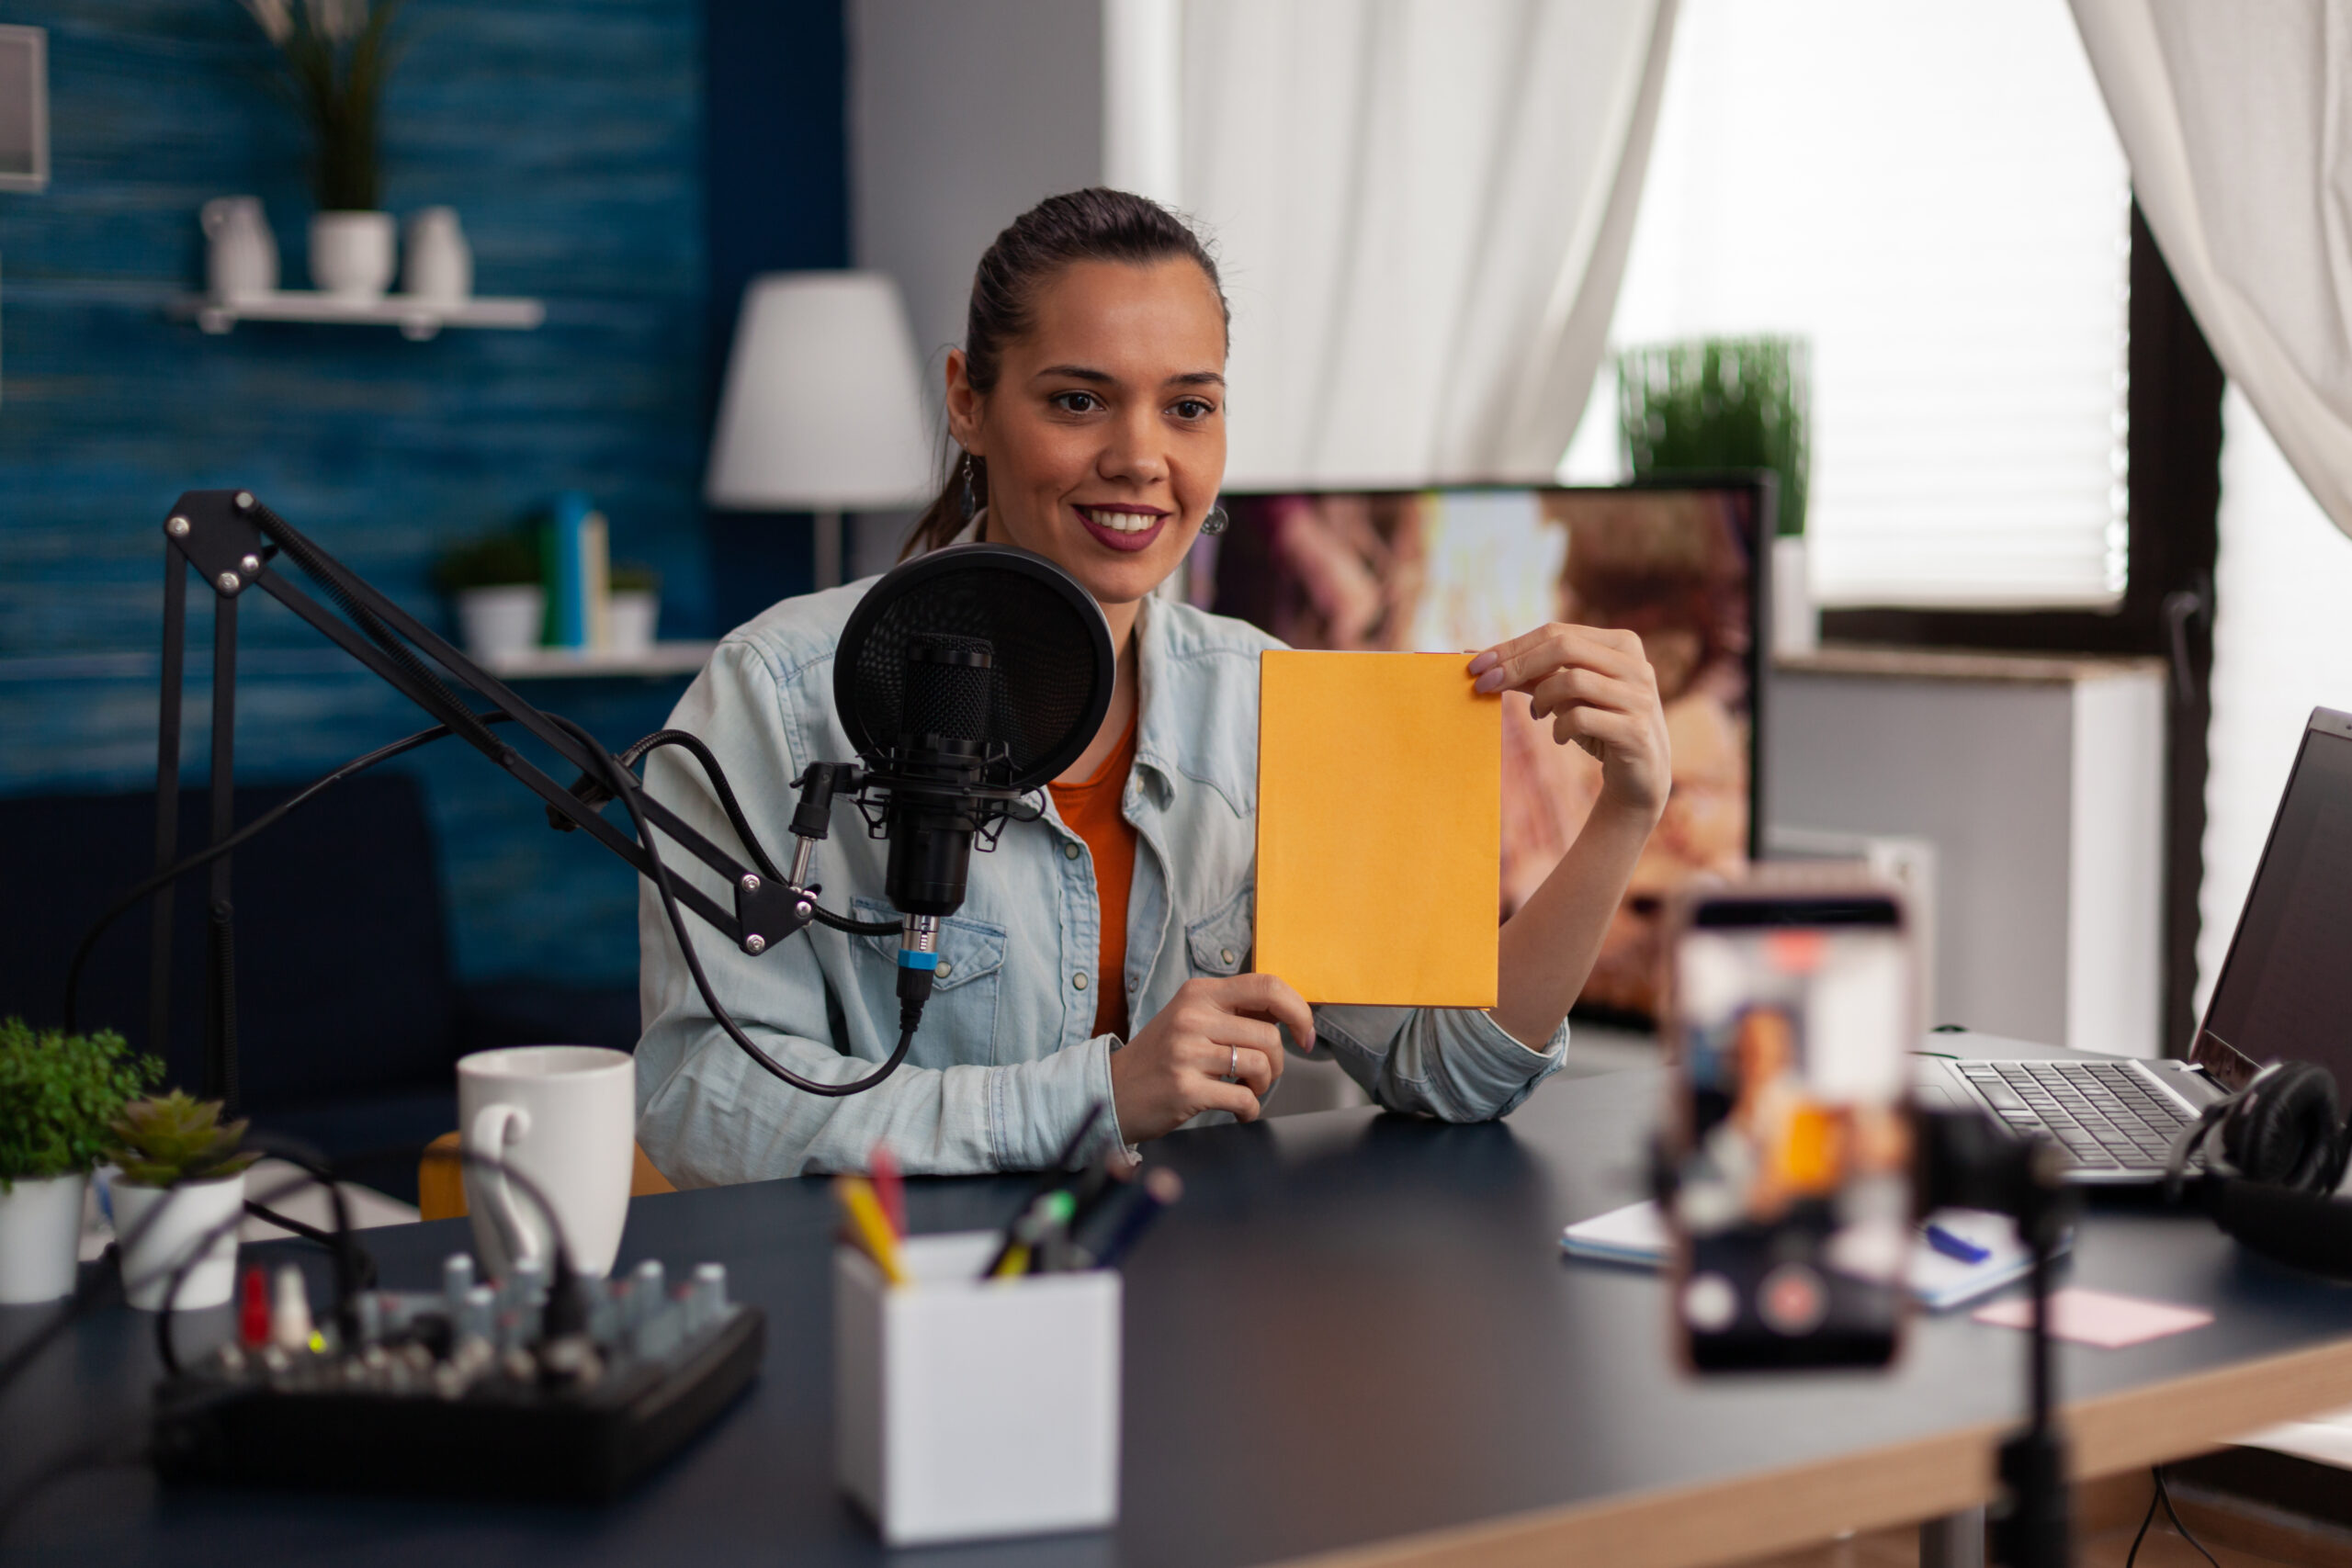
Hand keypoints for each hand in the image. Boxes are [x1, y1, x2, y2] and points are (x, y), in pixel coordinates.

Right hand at [1109, 975, 1314, 1142]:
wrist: (1113, 1091)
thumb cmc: (1160, 1057)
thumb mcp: (1191, 1019)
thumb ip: (1233, 1012)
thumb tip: (1288, 1014)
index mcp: (1199, 993)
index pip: (1267, 986)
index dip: (1299, 1011)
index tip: (1305, 1035)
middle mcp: (1192, 1017)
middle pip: (1269, 1035)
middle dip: (1277, 1063)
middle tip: (1261, 1075)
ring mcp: (1187, 1052)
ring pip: (1259, 1065)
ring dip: (1262, 1085)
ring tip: (1245, 1089)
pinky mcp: (1185, 1088)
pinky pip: (1243, 1098)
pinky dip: (1250, 1110)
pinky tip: (1239, 1110)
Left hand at [1470, 624, 1671, 818]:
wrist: (1639, 776)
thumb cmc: (1599, 726)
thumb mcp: (1567, 695)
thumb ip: (1536, 675)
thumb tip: (1483, 659)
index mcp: (1621, 644)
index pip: (1557, 632)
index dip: (1513, 646)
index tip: (1475, 663)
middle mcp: (1635, 665)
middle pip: (1563, 647)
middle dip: (1517, 664)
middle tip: (1484, 684)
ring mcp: (1640, 696)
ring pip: (1572, 681)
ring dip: (1543, 699)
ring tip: (1540, 714)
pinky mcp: (1635, 730)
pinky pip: (1581, 718)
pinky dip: (1559, 728)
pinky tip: (1559, 736)